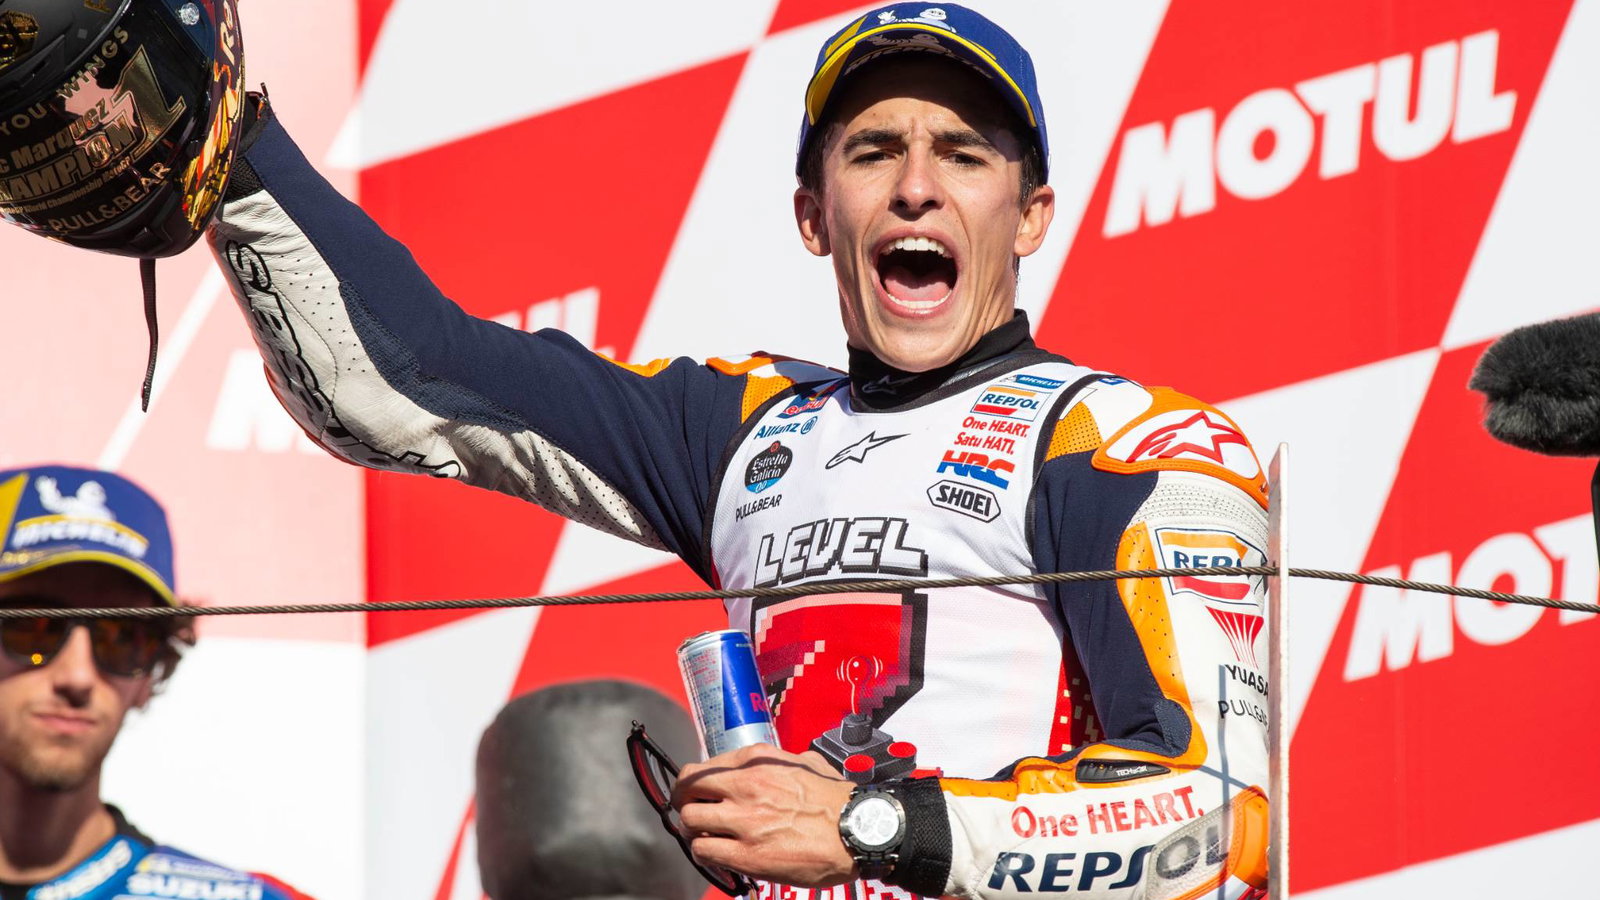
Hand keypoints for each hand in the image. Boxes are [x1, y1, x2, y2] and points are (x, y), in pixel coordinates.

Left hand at [672, 743, 857, 887]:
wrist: (857, 830)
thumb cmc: (836, 799)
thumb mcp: (805, 762)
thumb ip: (778, 762)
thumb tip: (767, 768)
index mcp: (756, 761)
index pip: (702, 767)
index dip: (693, 783)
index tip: (696, 792)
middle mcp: (744, 786)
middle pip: (687, 789)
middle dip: (684, 801)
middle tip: (691, 811)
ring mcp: (744, 821)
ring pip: (690, 820)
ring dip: (693, 829)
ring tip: (705, 835)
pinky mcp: (748, 855)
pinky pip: (704, 851)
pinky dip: (704, 852)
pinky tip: (717, 854)